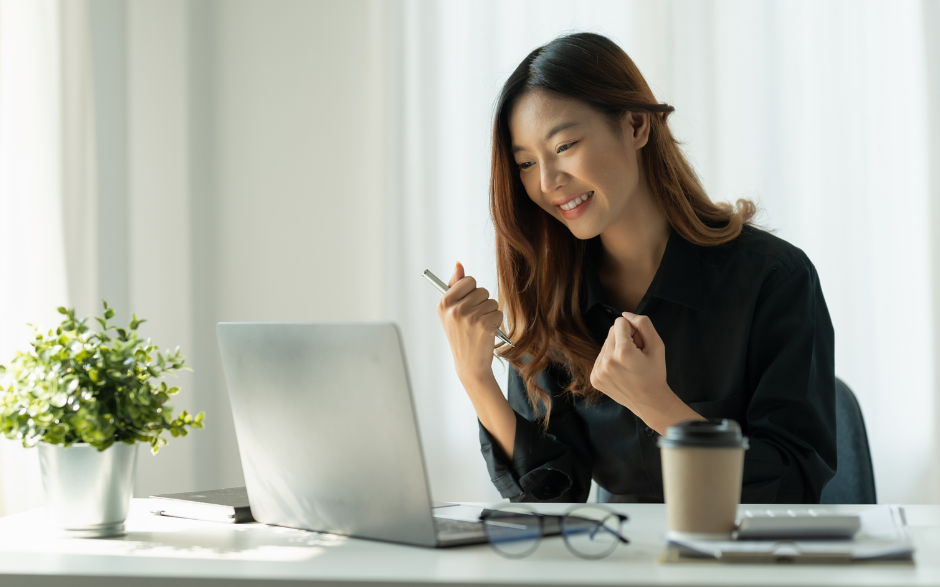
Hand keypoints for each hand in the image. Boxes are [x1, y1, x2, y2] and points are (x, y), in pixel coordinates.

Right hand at [436, 262, 503, 383]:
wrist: (469, 364)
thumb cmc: (461, 335)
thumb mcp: (451, 311)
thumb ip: (455, 285)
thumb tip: (459, 263)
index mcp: (444, 302)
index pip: (468, 280)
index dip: (472, 292)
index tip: (466, 306)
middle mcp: (454, 309)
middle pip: (481, 290)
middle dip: (482, 303)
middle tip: (473, 320)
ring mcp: (469, 317)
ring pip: (491, 301)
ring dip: (489, 313)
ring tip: (479, 327)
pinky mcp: (484, 325)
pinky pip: (498, 312)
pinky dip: (496, 322)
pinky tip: (486, 333)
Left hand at [590, 312, 698, 432]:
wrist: (650, 402)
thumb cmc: (655, 373)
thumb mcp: (657, 345)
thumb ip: (643, 324)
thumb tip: (625, 314)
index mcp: (623, 352)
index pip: (619, 322)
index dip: (633, 330)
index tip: (640, 344)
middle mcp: (607, 361)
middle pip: (611, 332)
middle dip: (624, 339)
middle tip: (636, 355)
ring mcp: (598, 371)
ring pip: (605, 344)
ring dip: (616, 349)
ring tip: (629, 365)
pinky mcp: (594, 378)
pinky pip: (600, 358)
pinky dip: (610, 360)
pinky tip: (621, 371)